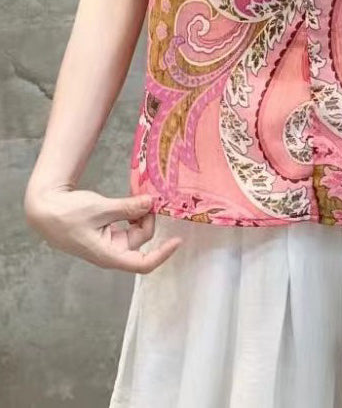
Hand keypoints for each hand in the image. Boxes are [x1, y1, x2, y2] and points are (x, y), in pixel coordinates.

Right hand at [24, 185, 182, 272]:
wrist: (44, 210)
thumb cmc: (68, 214)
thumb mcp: (101, 209)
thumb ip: (127, 208)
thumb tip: (152, 203)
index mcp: (109, 254)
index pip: (142, 263)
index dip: (162, 254)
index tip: (177, 241)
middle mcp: (111, 252)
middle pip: (141, 240)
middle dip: (147, 219)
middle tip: (148, 197)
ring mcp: (108, 242)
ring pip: (134, 231)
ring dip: (139, 215)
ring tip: (138, 197)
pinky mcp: (105, 232)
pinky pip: (125, 225)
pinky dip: (131, 214)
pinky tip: (130, 202)